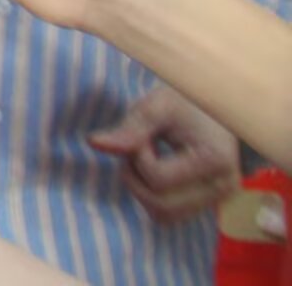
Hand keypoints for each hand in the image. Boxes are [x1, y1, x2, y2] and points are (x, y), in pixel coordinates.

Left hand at [91, 85, 240, 223]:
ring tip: (149, 158)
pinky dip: (152, 195)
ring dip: (142, 189)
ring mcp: (218, 201)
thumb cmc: (184, 102)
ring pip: (163, 216)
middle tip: (140, 148)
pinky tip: (156, 168)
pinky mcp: (207, 205)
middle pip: (160, 206)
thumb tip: (92, 143)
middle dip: (136, 178)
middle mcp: (224, 188)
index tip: (143, 135)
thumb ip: (128, 129)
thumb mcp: (156, 107)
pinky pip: (168, 215)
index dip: (137, 156)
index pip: (158, 179)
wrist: (213, 108)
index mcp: (216, 161)